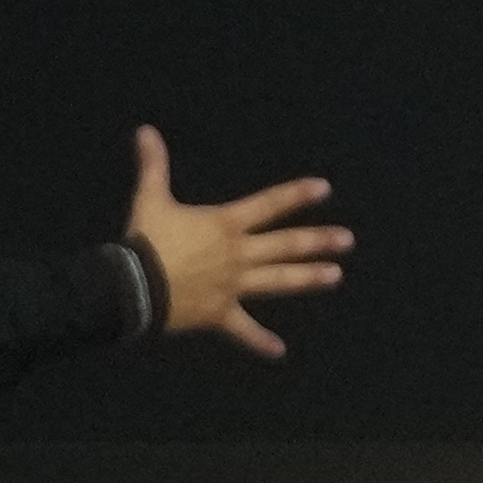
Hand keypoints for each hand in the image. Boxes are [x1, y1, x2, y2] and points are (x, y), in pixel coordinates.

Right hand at [124, 127, 350, 357]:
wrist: (134, 287)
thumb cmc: (145, 241)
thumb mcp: (150, 199)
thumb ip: (153, 165)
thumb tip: (145, 129)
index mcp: (225, 226)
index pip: (268, 205)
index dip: (297, 195)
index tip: (325, 189)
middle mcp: (237, 255)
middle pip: (284, 245)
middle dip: (317, 241)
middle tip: (348, 240)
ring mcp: (233, 286)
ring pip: (277, 282)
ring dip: (307, 278)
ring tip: (336, 276)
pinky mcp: (220, 313)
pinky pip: (243, 330)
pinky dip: (259, 341)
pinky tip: (280, 352)